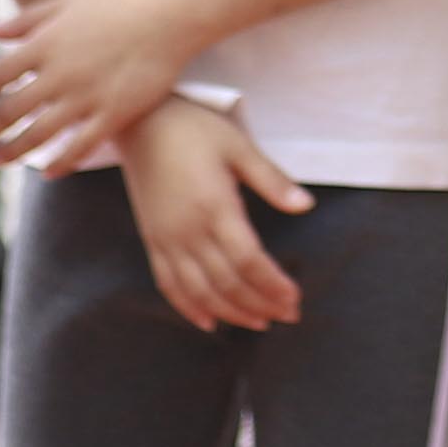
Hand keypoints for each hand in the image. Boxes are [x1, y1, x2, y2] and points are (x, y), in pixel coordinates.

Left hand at [0, 0, 200, 171]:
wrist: (171, 13)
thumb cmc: (119, 3)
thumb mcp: (68, 2)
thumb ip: (26, 19)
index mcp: (46, 43)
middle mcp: (60, 72)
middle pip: (10, 110)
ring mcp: (87, 95)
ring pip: (38, 134)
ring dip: (13, 151)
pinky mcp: (114, 113)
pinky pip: (79, 147)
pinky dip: (59, 162)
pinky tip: (47, 172)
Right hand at [120, 97, 312, 334]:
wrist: (141, 124)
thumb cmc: (195, 129)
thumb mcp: (238, 145)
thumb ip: (271, 179)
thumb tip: (306, 205)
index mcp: (214, 206)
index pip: (248, 260)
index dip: (273, 284)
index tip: (296, 298)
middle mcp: (188, 230)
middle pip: (227, 282)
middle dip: (260, 304)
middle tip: (288, 316)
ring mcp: (166, 239)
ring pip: (199, 291)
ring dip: (230, 312)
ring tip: (258, 322)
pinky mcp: (151, 241)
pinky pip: (168, 284)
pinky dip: (188, 307)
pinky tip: (208, 322)